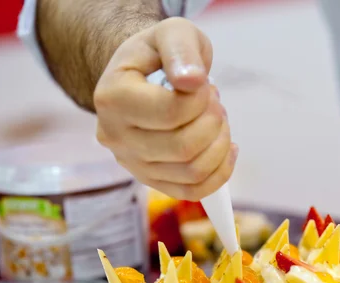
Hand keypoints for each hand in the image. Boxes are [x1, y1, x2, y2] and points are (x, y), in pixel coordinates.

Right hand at [94, 18, 237, 200]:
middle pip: (183, 147)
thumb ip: (180, 49)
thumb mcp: (170, 34)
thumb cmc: (157, 55)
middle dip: (213, 122)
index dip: (202, 98)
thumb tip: (192, 81)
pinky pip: (192, 191)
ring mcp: (131, 163)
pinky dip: (220, 172)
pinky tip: (226, 148)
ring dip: (220, 144)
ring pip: (191, 172)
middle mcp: (115, 137)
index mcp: (112, 98)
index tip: (204, 83)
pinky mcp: (150, 180)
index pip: (172, 112)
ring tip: (217, 120)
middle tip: (214, 102)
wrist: (140, 76)